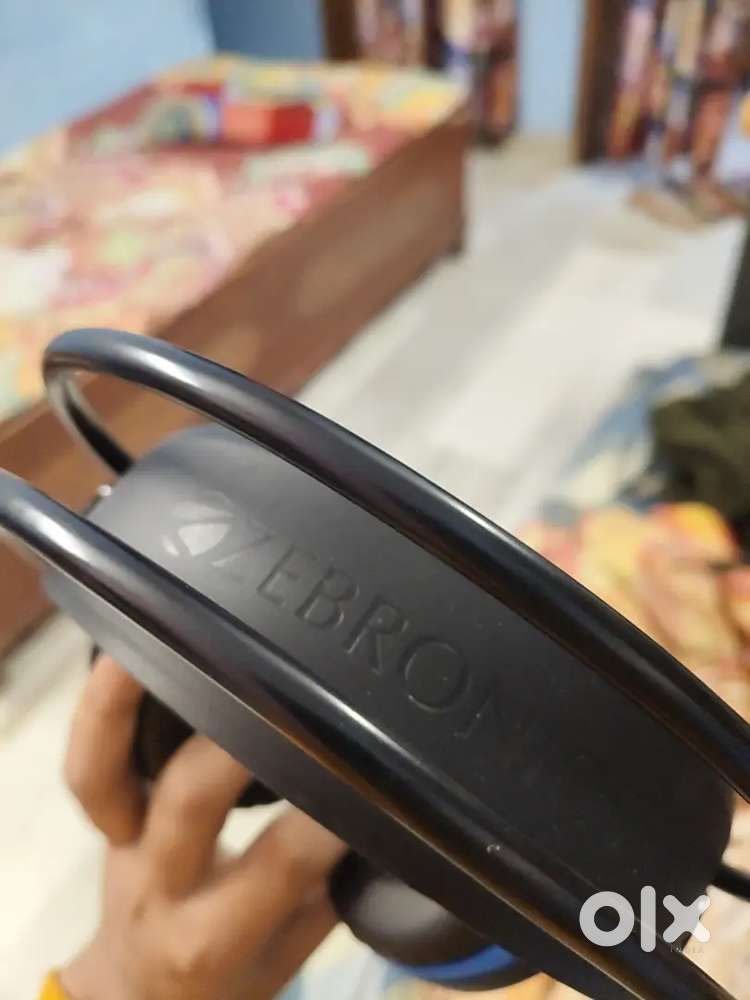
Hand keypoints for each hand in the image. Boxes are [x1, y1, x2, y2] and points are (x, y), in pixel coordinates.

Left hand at [60, 656, 344, 999]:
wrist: (141, 995)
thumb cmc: (231, 969)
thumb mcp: (291, 949)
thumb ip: (331, 885)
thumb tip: (388, 806)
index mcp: (213, 934)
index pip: (279, 866)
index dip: (324, 818)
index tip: (368, 777)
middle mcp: (157, 883)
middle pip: (190, 799)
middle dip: (243, 740)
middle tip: (291, 689)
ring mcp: (118, 844)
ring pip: (104, 773)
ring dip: (130, 702)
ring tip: (169, 631)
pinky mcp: (101, 816)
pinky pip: (90, 762)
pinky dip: (102, 706)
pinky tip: (127, 647)